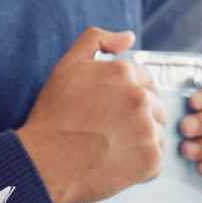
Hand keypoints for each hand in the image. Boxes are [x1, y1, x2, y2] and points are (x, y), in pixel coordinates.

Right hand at [16, 27, 166, 202]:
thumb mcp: (67, 66)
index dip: (130, 97)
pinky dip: (141, 165)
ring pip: (157, 132)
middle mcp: (140, 98)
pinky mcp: (150, 159)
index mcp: (124, 73)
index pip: (146, 81)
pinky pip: (156, 160)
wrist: (44, 163)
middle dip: (138, 118)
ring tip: (112, 149)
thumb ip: (97, 41)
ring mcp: (148, 129)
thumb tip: (128, 37)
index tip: (114, 112)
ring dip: (141, 141)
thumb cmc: (53, 116)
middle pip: (155, 106)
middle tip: (109, 132)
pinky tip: (117, 164)